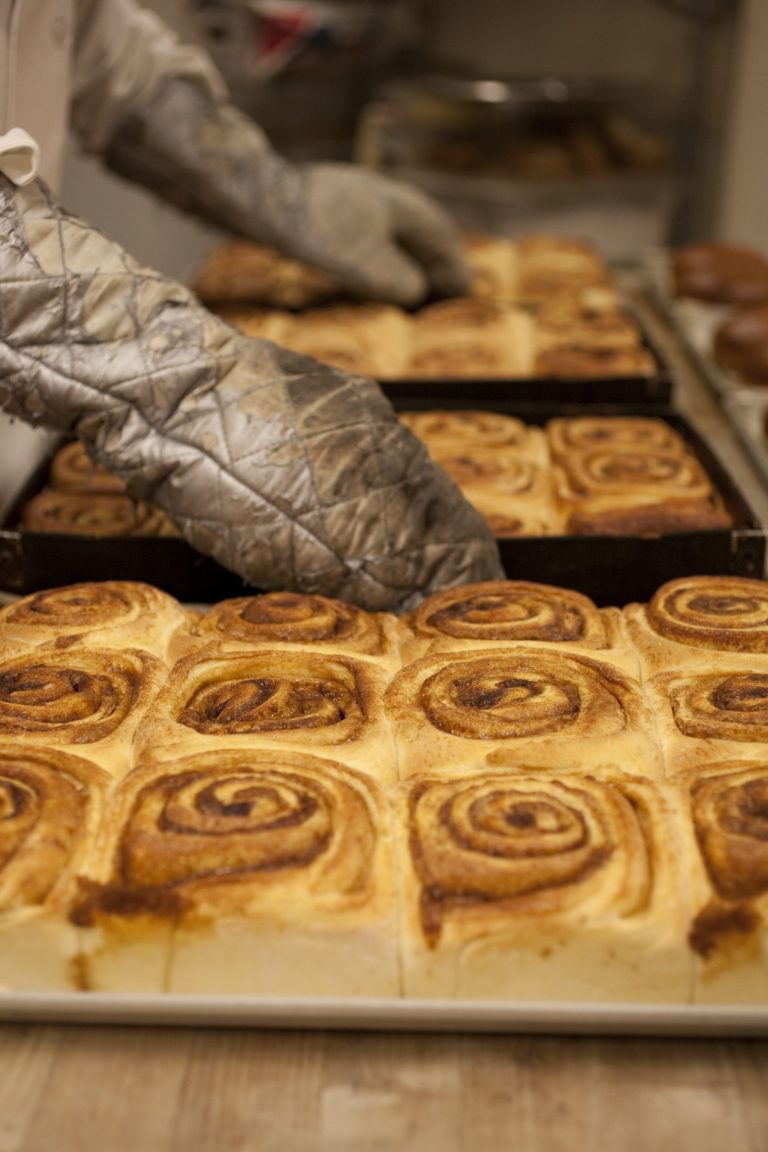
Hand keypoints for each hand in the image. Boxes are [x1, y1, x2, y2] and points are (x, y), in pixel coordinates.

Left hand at [105, 78, 470, 306]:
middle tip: (445, 295)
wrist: (258, 199)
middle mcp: (381, 197)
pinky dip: (378, 260)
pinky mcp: (325, 209)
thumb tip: (416, 292)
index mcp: (401, 205)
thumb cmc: (317, 231)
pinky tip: (365, 278)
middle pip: (419, 234)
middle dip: (433, 265)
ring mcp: (352, 199)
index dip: (454, 269)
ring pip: (392, 235)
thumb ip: (400, 282)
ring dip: (405, 263)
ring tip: (410, 292)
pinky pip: (366, 238)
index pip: (440, 239)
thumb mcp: (368, 266)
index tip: (466, 293)